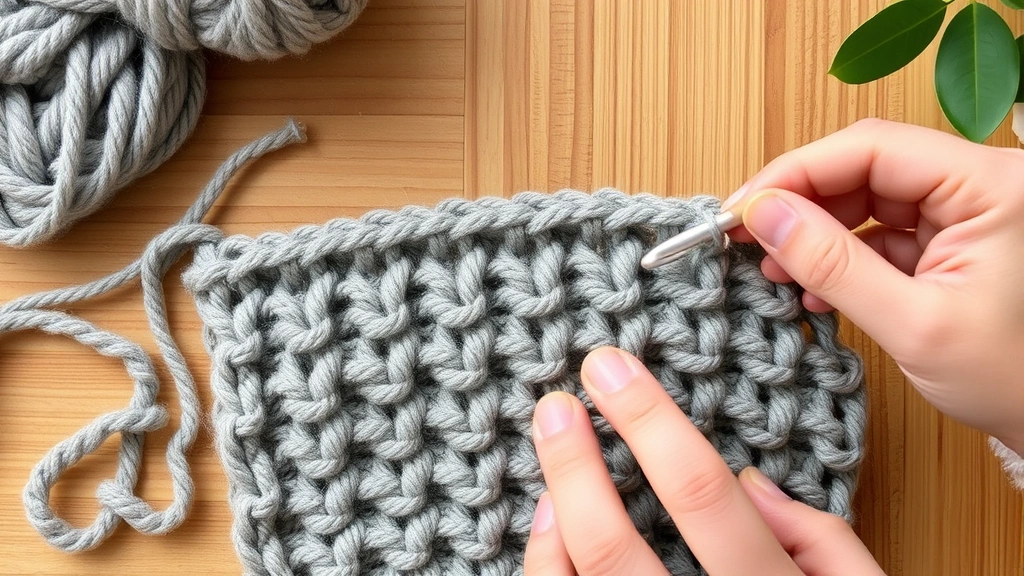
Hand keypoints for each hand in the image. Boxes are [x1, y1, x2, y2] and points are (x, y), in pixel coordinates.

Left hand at [523, 346, 883, 575]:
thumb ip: (823, 542)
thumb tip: (751, 482)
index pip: (700, 494)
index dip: (648, 420)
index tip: (609, 367)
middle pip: (614, 549)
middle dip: (574, 465)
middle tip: (555, 405)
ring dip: (553, 519)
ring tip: (552, 457)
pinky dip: (546, 569)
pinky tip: (548, 532)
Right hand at [723, 119, 1023, 454]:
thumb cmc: (1014, 378)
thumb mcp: (913, 325)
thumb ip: (833, 265)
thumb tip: (763, 216)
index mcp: (992, 186)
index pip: (873, 148)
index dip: (796, 172)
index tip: (743, 208)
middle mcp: (981, 184)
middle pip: (865, 166)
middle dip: (800, 201)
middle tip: (745, 235)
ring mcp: (966, 210)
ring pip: (866, 196)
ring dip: (815, 231)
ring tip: (775, 269)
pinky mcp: (951, 238)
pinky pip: (880, 230)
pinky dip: (840, 256)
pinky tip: (814, 287)